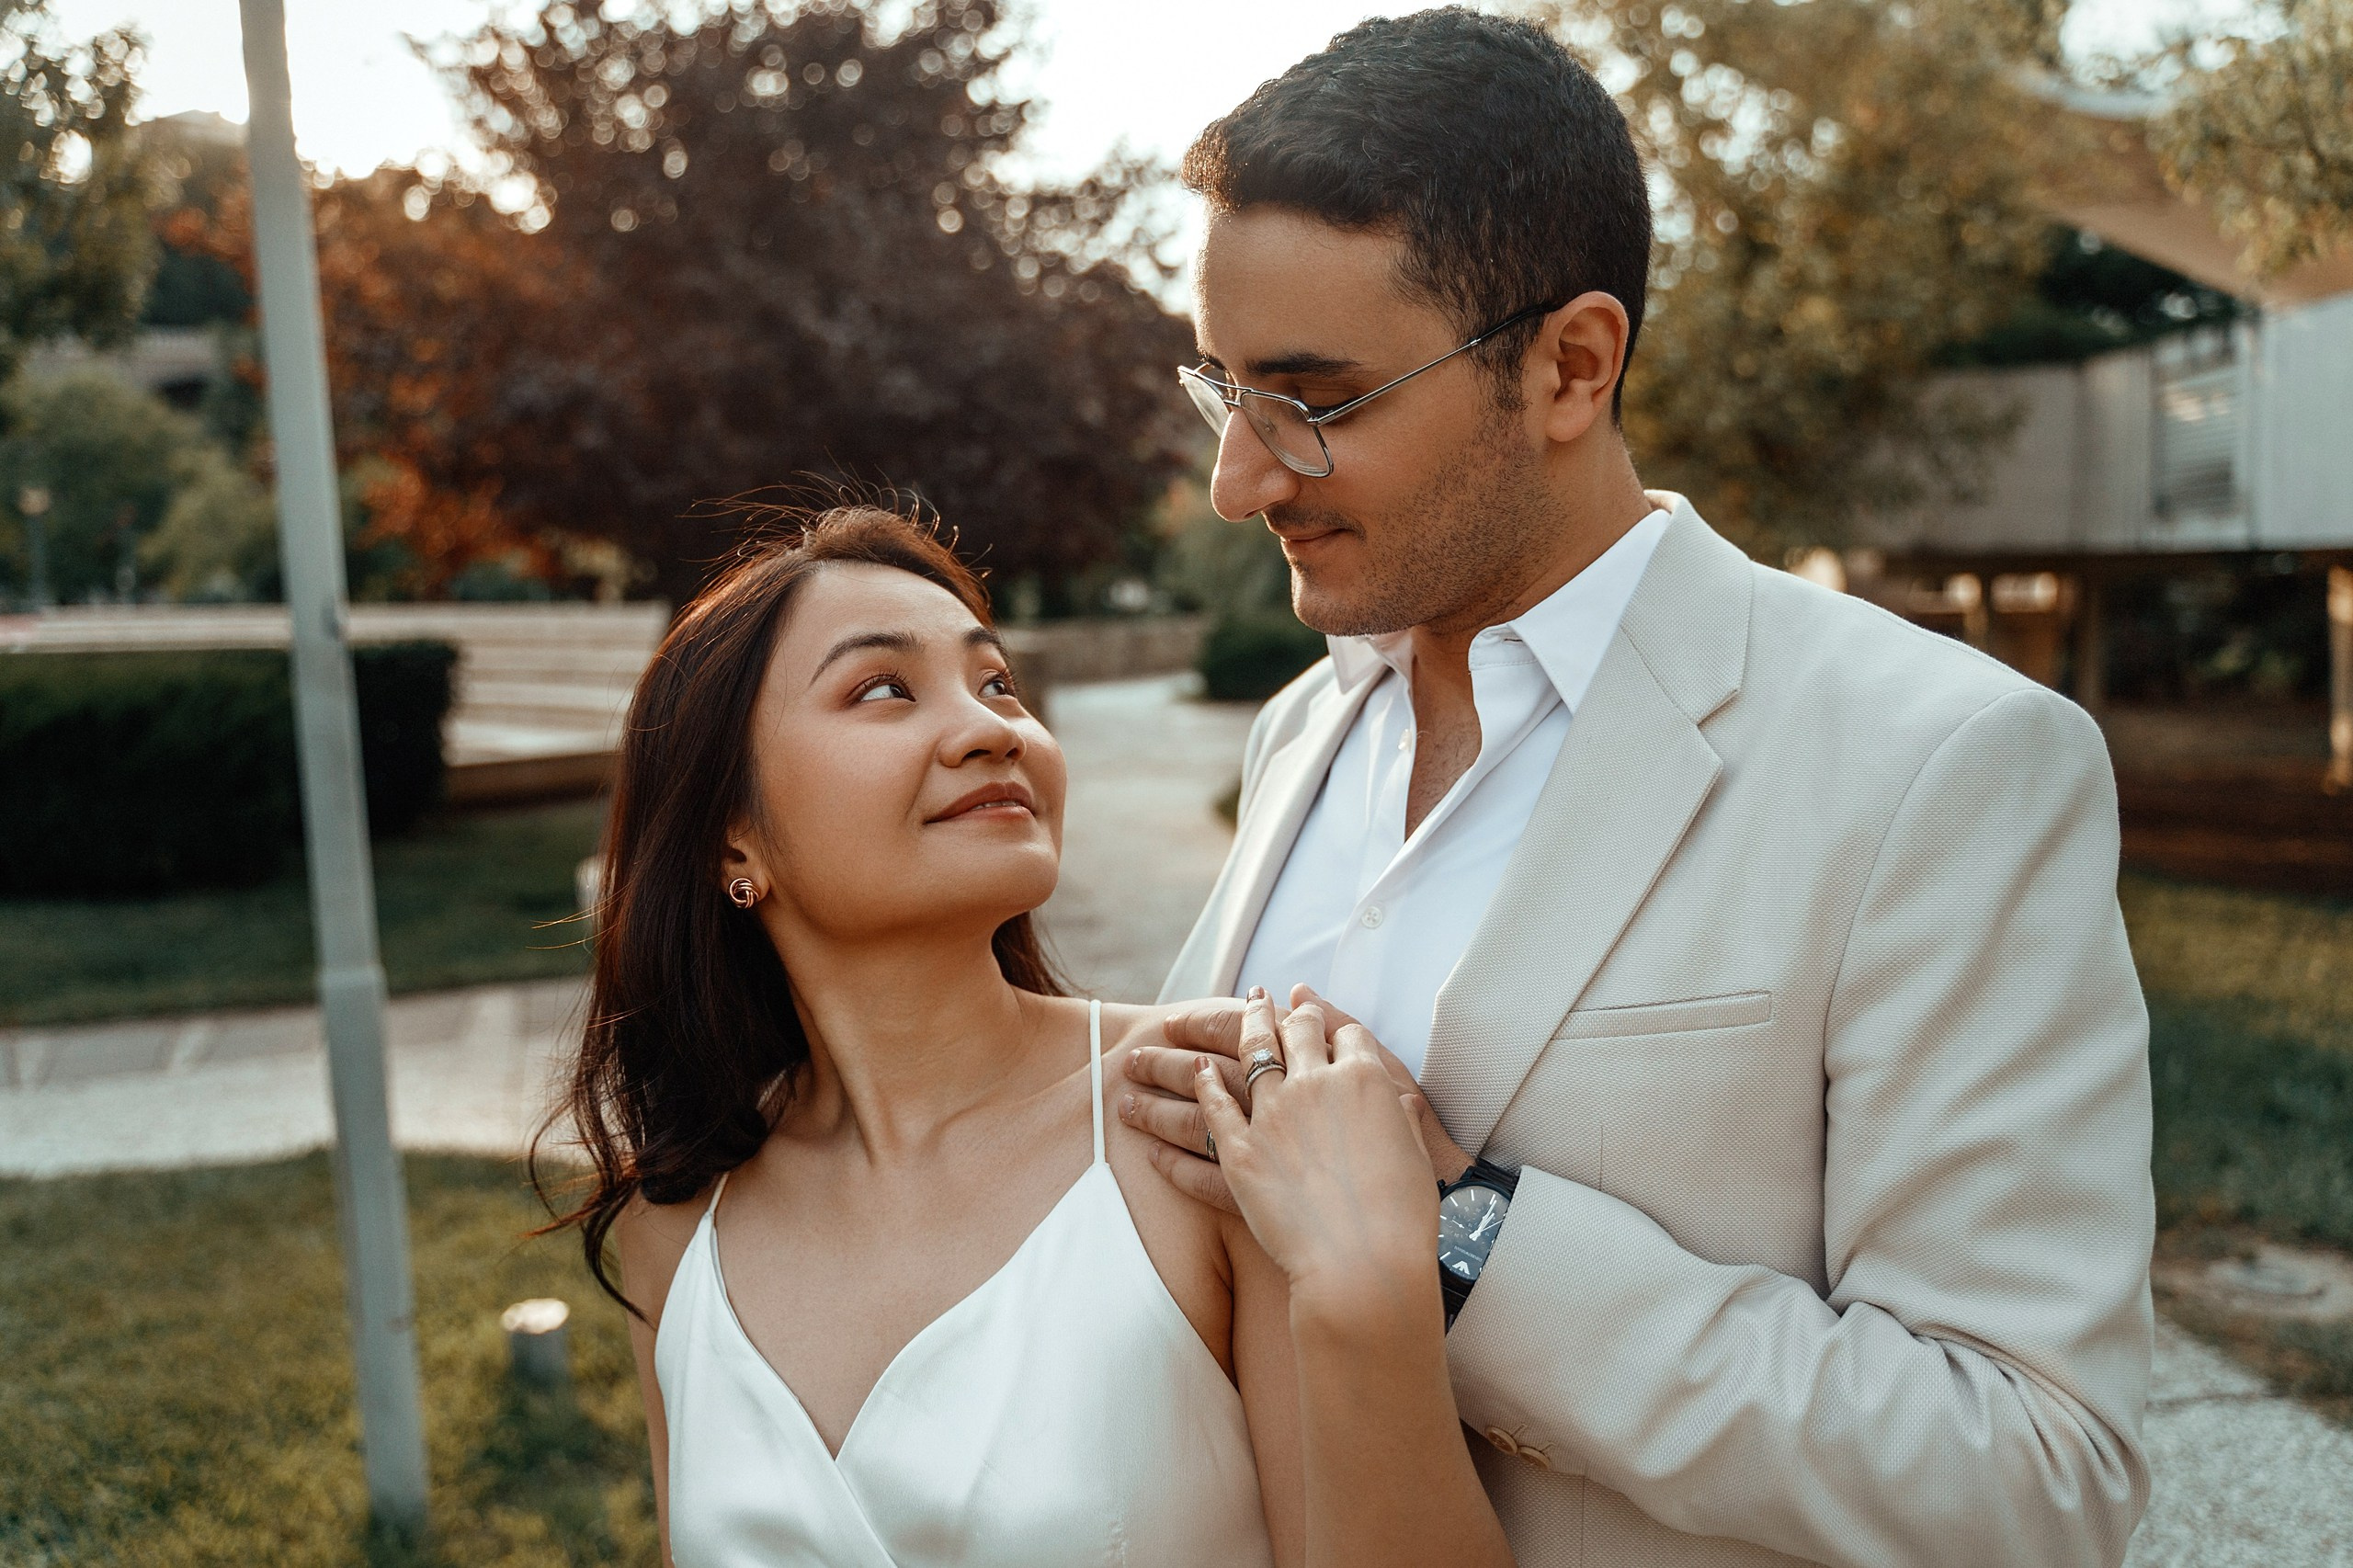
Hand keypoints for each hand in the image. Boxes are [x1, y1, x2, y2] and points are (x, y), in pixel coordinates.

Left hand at [1190, 992, 1441, 1302]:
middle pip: (1291, 1032)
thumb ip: (1403, 1117)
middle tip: (1259, 997)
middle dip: (1275, 1011)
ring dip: (1225, 1033)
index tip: (1313, 1014)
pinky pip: (1211, 1112)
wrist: (1364, 1265)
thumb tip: (1402, 1099)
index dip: (1328, 1022)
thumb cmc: (1404, 1217)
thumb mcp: (1417, 1154)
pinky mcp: (1240, 1154)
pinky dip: (1201, 1089)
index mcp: (1365, 1079)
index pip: (1344, 1033)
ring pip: (1242, 1057)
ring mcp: (1273, 1116)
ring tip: (1197, 1024)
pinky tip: (1194, 1073)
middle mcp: (1315, 1085)